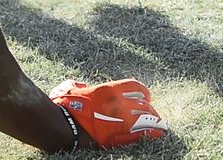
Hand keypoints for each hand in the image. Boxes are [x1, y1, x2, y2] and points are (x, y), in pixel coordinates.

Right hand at [50, 78, 166, 148]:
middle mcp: (119, 104)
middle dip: (149, 108)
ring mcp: (121, 121)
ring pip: (146, 118)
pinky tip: (159, 133)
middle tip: (152, 112)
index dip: (143, 91)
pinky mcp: (119, 137)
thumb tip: (82, 87)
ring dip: (154, 120)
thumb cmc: (64, 105)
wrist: (63, 126)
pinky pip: (141, 134)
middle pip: (144, 104)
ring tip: (159, 123)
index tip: (146, 96)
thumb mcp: (71, 88)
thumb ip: (80, 86)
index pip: (135, 87)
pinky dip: (151, 133)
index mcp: (109, 90)